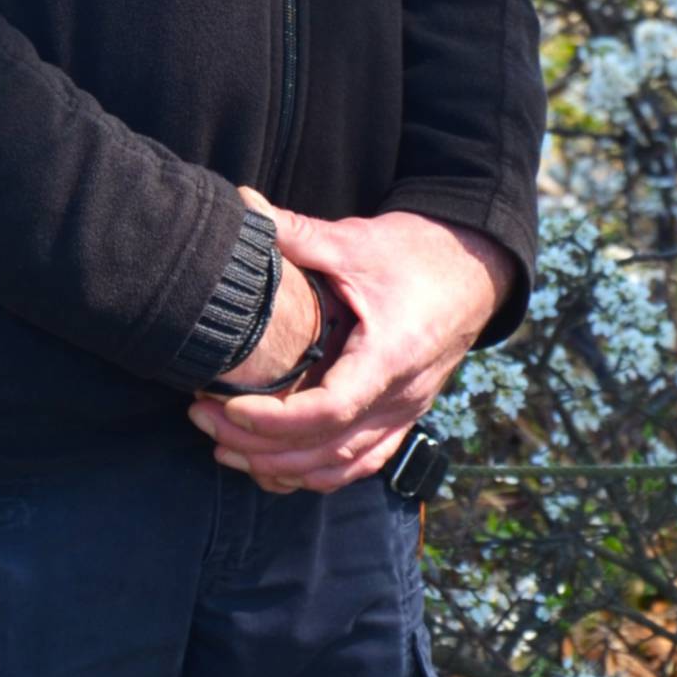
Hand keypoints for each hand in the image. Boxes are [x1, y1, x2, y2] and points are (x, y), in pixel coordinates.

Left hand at [188, 192, 514, 495]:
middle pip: (327, 450)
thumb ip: (297, 232)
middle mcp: (400, 397)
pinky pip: (358, 463)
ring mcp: (404, 413)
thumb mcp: (355, 241)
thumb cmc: (416, 254)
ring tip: (224, 449)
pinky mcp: (401, 417)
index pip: (330, 410)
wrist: (474, 269)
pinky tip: (273, 466)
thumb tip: (242, 203)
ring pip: (342, 467)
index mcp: (390, 356)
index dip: (274, 419)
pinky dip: (314, 474)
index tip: (225, 405)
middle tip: (202, 421)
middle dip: (260, 446)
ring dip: (282, 468)